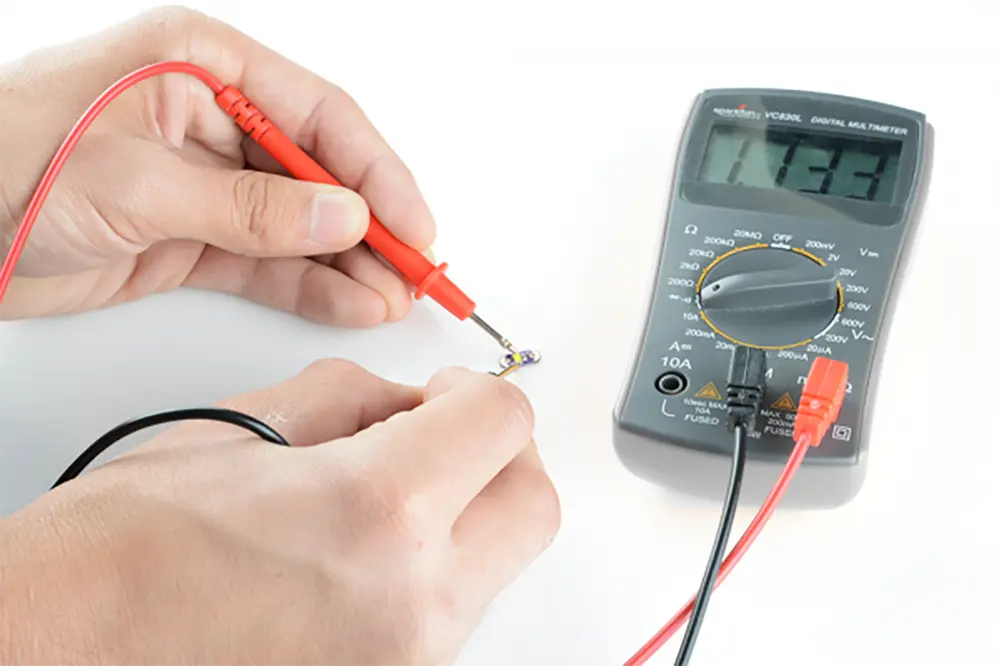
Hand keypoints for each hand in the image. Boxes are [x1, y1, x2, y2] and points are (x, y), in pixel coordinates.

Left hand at [0, 7, 433, 323]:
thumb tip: (344, 215)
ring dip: (347, 262)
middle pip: (320, 171)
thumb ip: (250, 206)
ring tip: (391, 299)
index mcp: (201, 65)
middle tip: (415, 271)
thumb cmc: (5, 164)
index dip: (377, 172)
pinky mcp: (190, 236)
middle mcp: (211, 118)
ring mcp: (204, 182)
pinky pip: (265, 260)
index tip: (414, 225)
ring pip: (298, 223)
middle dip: (371, 225)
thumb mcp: (137, 181)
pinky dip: (307, 285)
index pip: (319, 115)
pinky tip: (348, 303)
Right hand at [0, 361, 558, 664]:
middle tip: (444, 434)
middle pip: (532, 506)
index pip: (502, 425)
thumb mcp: (242, 430)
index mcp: (377, 514)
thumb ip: (354, 402)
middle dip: (499, 455)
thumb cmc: (116, 556)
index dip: (477, 390)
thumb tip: (409, 404)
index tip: (442, 394)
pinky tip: (363, 551)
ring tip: (384, 495)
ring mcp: (406, 664)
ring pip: (497, 565)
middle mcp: (410, 606)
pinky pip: (449, 614)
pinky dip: (431, 569)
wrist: (58, 656)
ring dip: (466, 514)